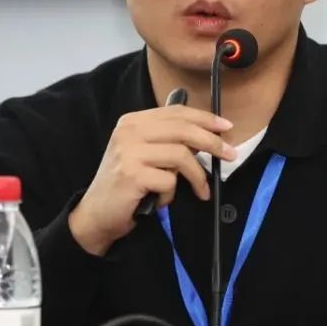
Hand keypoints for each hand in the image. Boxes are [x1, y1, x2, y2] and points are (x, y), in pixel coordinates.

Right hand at [68, 105, 235, 255]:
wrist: (96, 213)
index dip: (205, 118)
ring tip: (200, 191)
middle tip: (230, 155)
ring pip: (181, 156)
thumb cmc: (126, 185)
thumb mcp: (144, 154)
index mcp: (132, 121)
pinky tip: (161, 200)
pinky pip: (169, 181)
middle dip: (212, 143)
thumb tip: (207, 132)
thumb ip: (168, 140)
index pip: (176, 112)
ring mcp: (129, 152)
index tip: (226, 127)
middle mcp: (128, 132)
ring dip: (196, 177)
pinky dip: (171, 194)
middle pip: (183, 130)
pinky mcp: (132, 175)